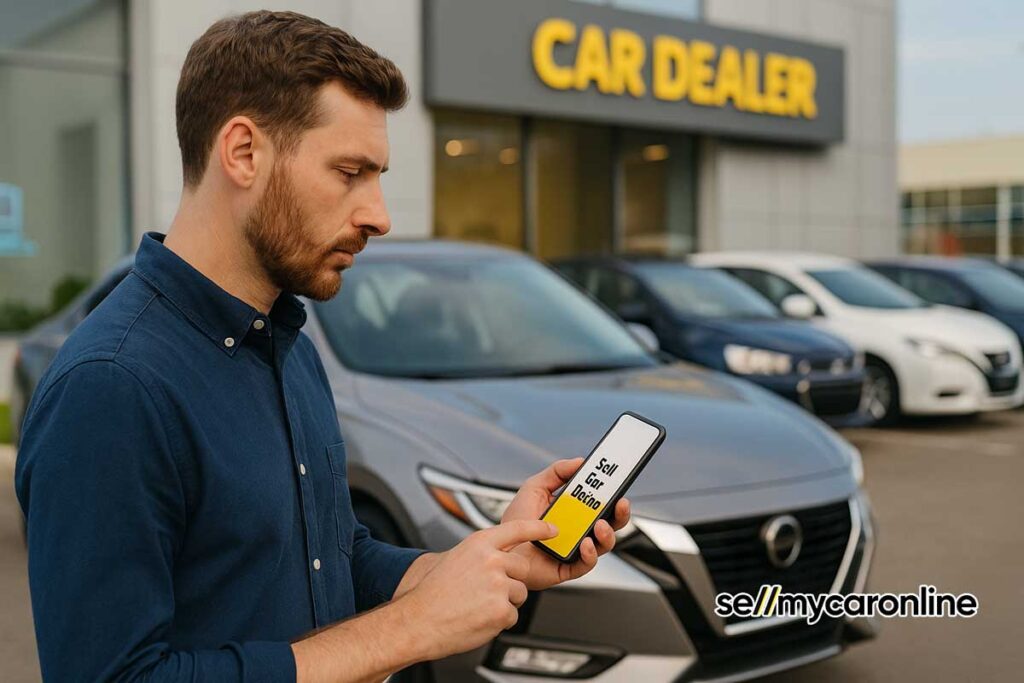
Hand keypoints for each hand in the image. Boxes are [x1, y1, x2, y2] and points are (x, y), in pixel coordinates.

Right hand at [399, 519, 557, 661]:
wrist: (416, 622)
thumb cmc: (430, 594)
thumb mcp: (454, 559)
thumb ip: (480, 555)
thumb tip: (501, 558)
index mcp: (479, 543)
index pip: (518, 529)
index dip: (539, 527)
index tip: (553, 529)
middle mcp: (491, 560)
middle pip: (522, 568)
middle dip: (511, 581)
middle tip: (486, 592)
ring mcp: (498, 585)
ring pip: (519, 594)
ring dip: (504, 602)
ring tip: (477, 606)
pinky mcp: (501, 610)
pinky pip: (511, 615)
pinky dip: (498, 621)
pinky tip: (477, 618)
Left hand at [502, 458, 630, 590]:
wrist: (499, 549)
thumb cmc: (516, 521)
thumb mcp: (534, 488)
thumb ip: (556, 472)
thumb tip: (579, 461)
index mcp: (574, 511)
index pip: (600, 502)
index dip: (612, 493)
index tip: (618, 483)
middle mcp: (579, 530)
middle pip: (610, 523)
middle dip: (620, 514)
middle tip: (620, 503)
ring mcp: (575, 549)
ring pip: (603, 544)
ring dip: (607, 534)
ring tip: (600, 525)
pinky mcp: (568, 568)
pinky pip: (586, 563)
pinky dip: (590, 554)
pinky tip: (585, 544)